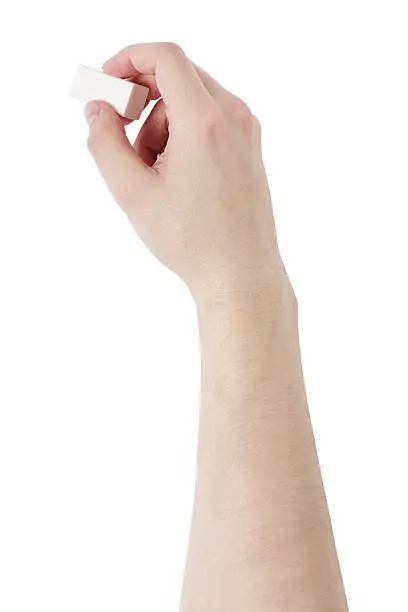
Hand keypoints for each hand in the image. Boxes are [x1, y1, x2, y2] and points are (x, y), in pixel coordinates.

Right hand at [85, 42, 283, 300]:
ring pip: (192, 100)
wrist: (241, 273)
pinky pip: (209, 120)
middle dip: (141, 98)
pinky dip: (183, 134)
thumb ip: (104, 143)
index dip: (128, 59)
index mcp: (205, 121)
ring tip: (152, 172)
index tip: (107, 83)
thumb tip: (98, 111)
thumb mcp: (133, 193)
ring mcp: (246, 131)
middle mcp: (233, 117)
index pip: (165, 57)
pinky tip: (174, 175)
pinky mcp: (249, 147)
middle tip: (120, 132)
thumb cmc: (192, 240)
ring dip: (161, 123)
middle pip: (178, 76)